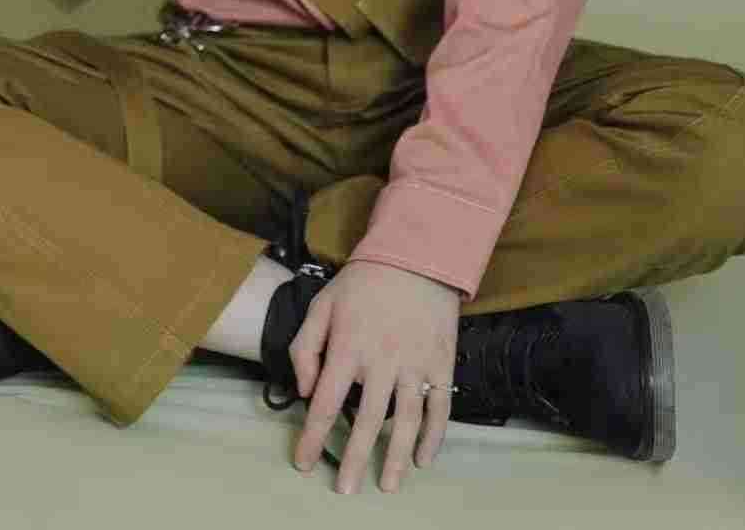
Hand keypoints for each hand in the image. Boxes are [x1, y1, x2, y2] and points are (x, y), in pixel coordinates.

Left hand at [289, 258, 460, 494]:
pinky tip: (424, 458)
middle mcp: (381, 361)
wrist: (415, 255)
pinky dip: (434, 435)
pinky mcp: (441, 362)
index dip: (312, 437)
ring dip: (396, 457)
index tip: (303, 462)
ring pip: (406, 421)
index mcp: (348, 347)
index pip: (324, 403)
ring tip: (388, 485)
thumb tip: (304, 390)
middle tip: (345, 490)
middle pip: (365, 421)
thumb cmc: (363, 282)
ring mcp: (415, 363)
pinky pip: (440, 406)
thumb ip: (305, 347)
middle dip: (353, 460)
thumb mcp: (322, 304)